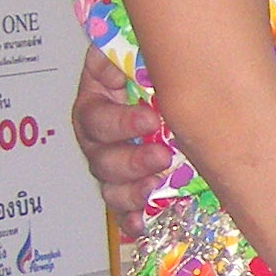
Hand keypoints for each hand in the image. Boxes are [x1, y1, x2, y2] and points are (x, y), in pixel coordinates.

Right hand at [72, 48, 168, 222]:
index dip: (119, 122)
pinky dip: (130, 218)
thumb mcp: (140, 50)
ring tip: (154, 188)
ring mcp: (113, 163)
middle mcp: (99, 137)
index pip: (95, 117)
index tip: (151, 118)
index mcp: (97, 102)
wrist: (180, 79)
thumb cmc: (158, 64)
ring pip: (109, 186)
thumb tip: (114, 70)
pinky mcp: (132, 184)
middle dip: (130, 161)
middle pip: (100, 157)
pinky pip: (123, 208)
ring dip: (130, 191)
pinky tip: (141, 225)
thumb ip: (123, 57)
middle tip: (162, 157)